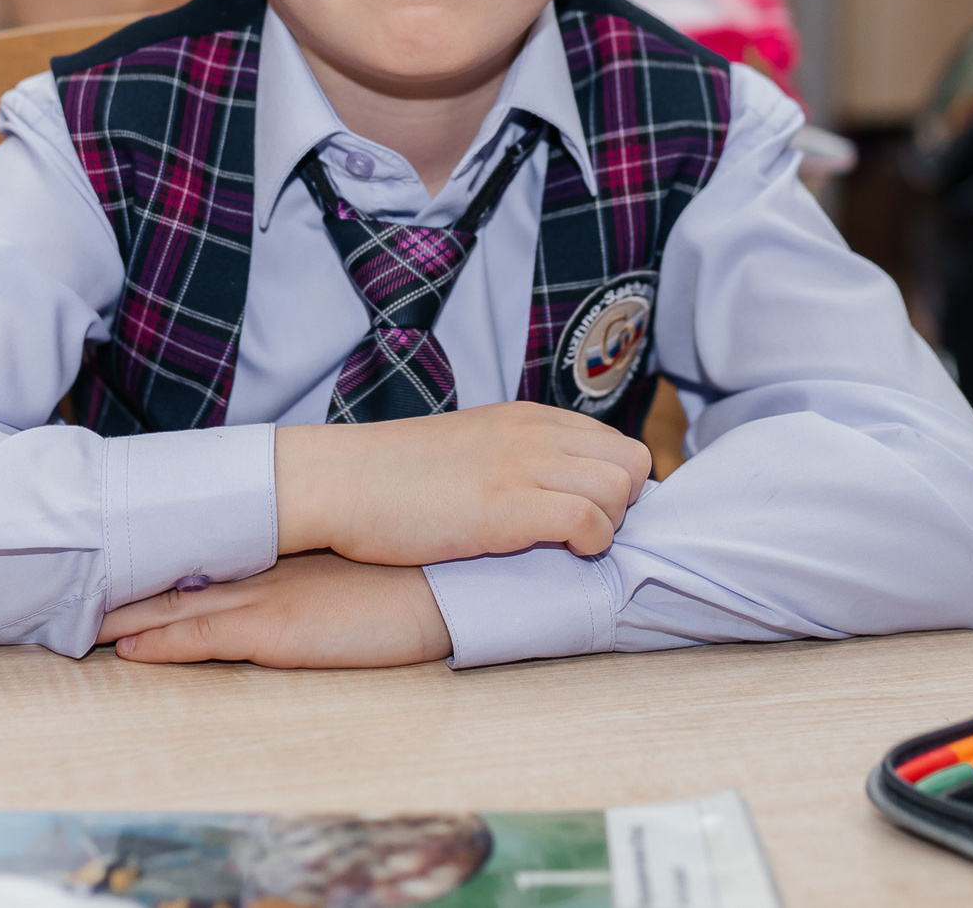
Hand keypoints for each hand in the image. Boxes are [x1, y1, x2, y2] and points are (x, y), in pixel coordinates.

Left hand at [98, 553, 453, 667]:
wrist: (447, 579)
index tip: (111, 557)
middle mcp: (262, 565)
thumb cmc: (413, 574)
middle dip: (122, 582)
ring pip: (173, 604)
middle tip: (67, 582)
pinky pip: (201, 636)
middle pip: (174, 574)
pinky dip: (159, 644)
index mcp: (279, 548)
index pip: (201, 552)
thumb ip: (317, 567)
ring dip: (123, 613)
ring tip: (72, 618)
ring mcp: (265, 594)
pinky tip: (124, 649)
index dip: (153, 558)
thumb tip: (300, 577)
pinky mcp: (275, 628)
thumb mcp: (354, 564)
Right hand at [276, 401, 652, 564]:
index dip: (615, 487)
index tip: (592, 518)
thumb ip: (515, 459)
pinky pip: (590, 521)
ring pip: (620, 488)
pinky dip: (589, 544)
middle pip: (632, 461)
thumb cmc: (394, 479)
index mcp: (527, 418)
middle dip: (624, 506)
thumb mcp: (470, 450)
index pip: (616, 443)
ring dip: (608, 526)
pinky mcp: (507, 506)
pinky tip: (558, 554)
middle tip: (585, 536)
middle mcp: (534, 433)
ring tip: (568, 546)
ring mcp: (522, 465)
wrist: (339, 482)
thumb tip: (550, 492)